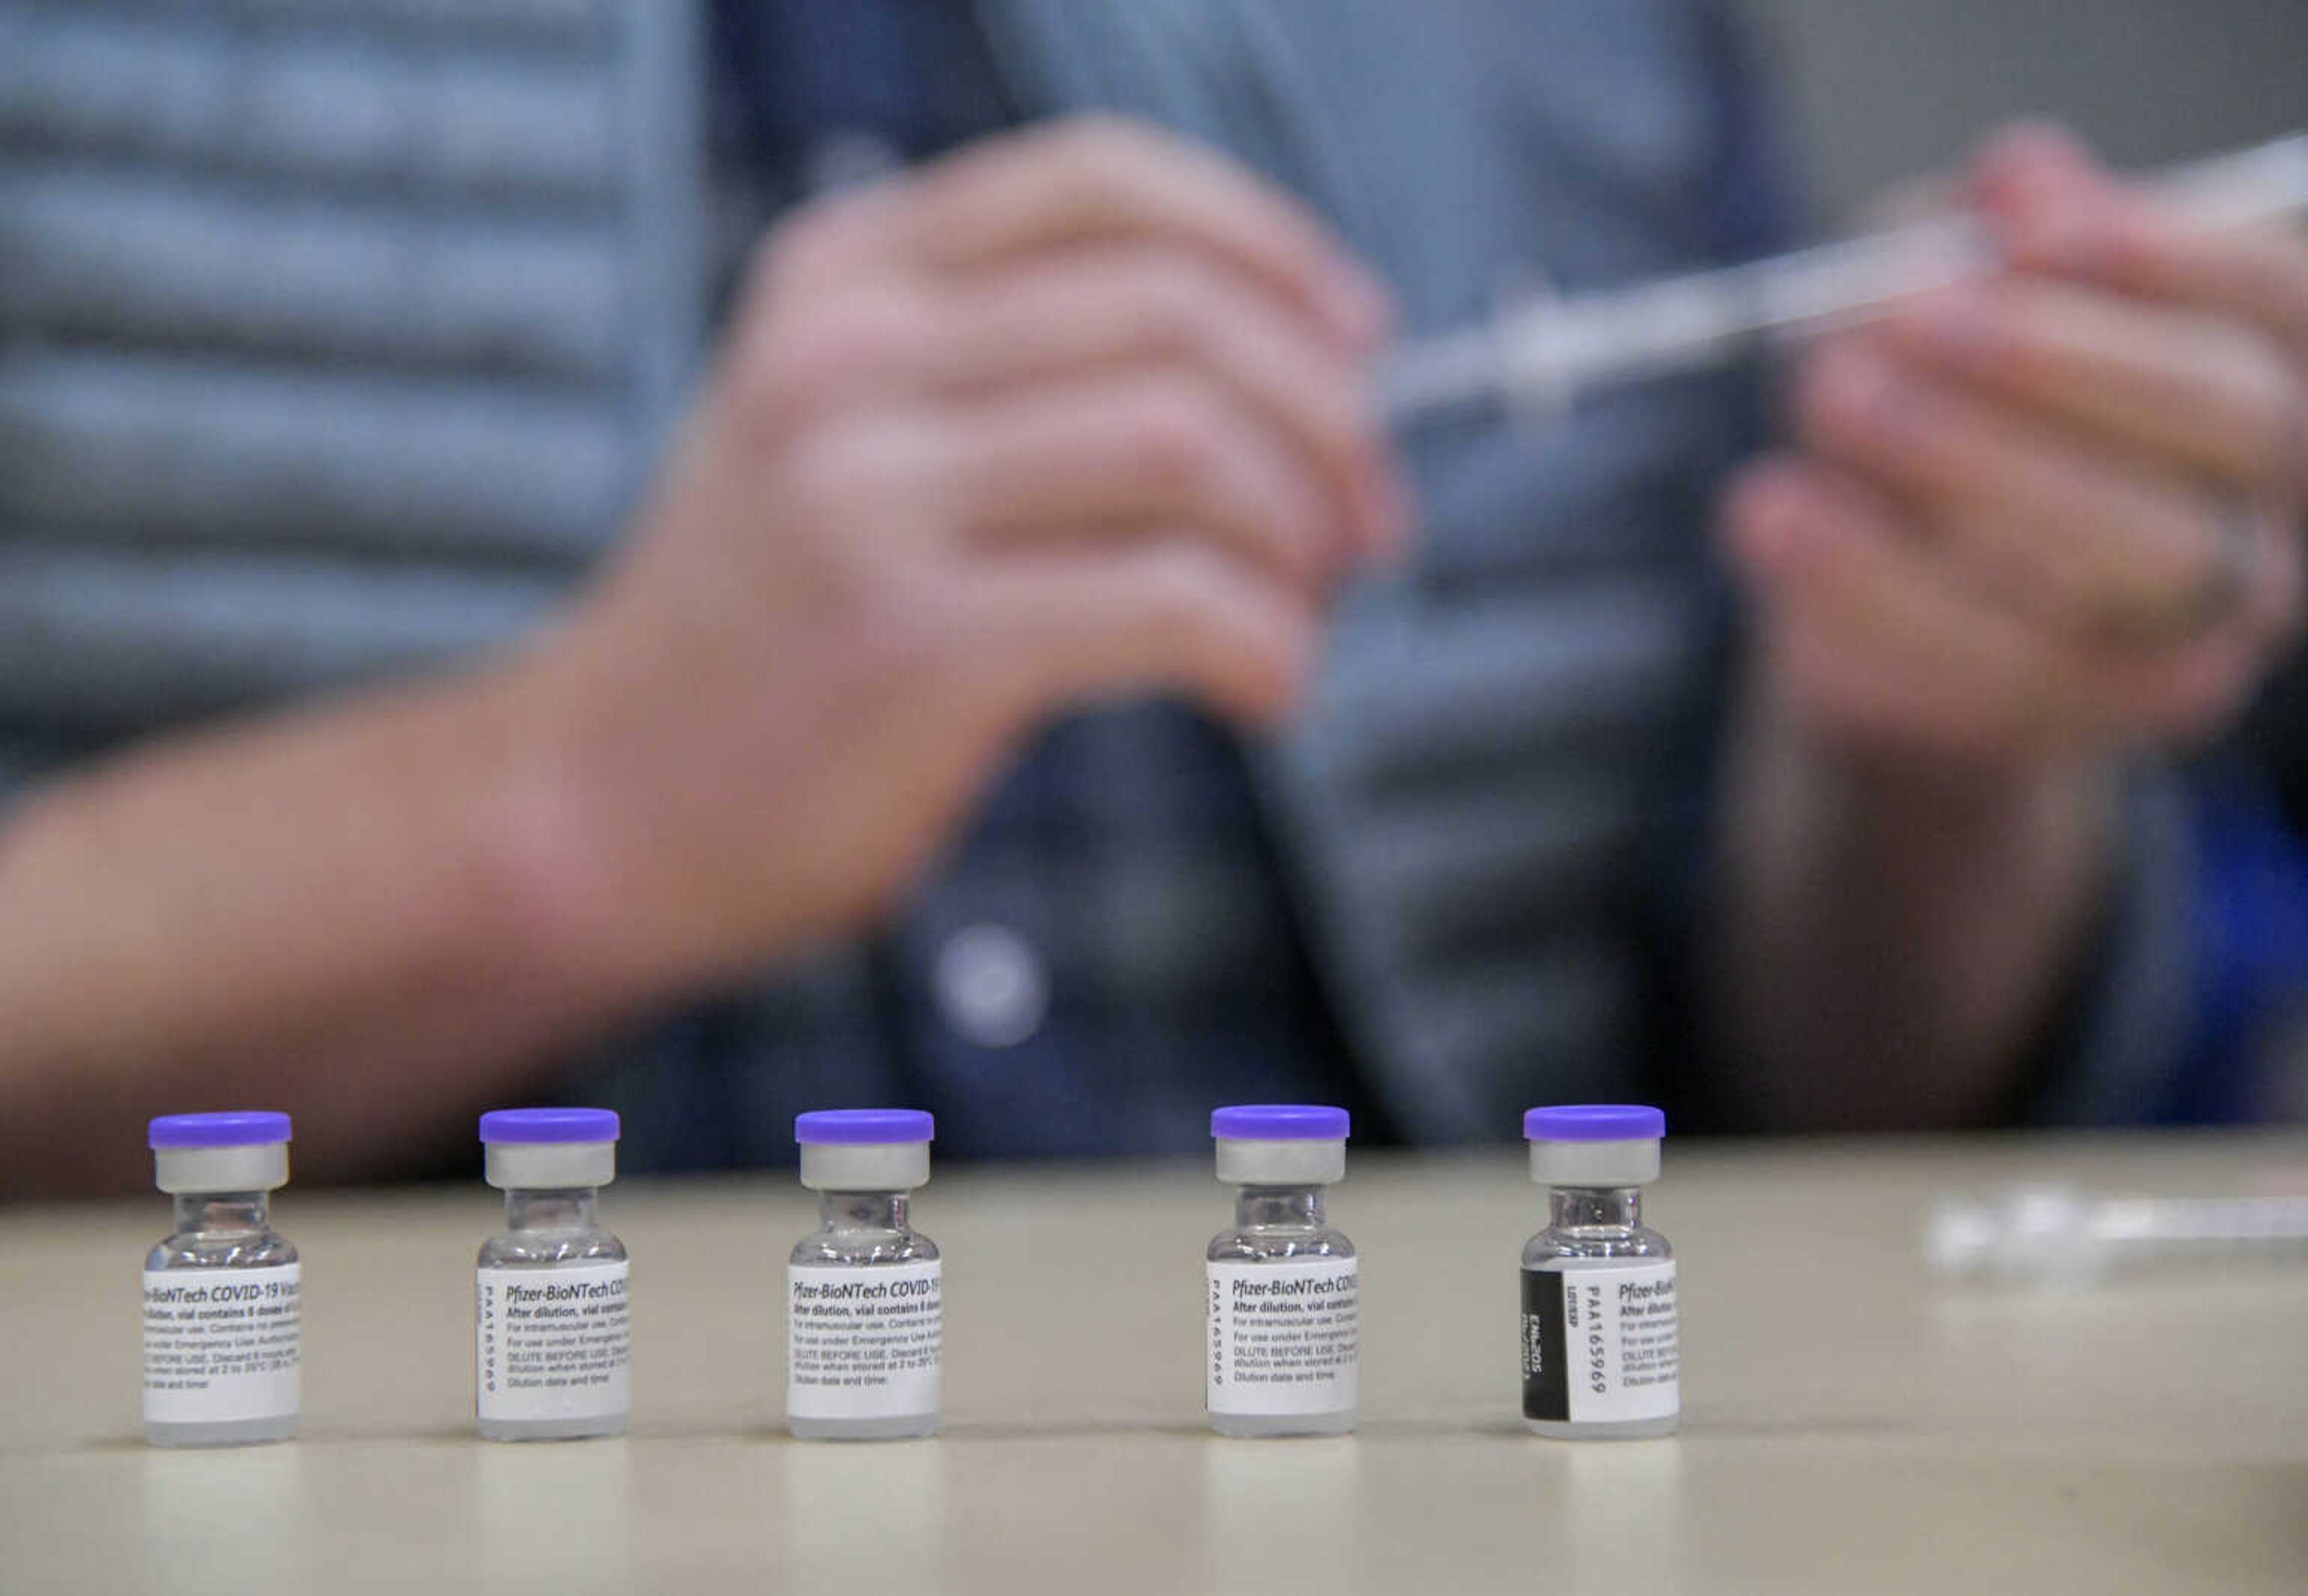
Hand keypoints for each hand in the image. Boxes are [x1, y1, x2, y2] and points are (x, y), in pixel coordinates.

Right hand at [510, 117, 1404, 983]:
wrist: (596, 807)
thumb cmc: (764, 637)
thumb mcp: (840, 434)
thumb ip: (1015, 374)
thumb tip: (1285, 379)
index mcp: (844, 277)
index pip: (1104, 183)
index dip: (1271, 248)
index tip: (1359, 341)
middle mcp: (849, 358)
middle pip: (1182, 317)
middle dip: (1328, 421)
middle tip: (1366, 520)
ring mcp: (870, 498)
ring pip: (1194, 450)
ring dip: (1300, 538)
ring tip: (1304, 611)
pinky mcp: (915, 645)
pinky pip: (1173, 603)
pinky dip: (1267, 647)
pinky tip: (1264, 689)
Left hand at [1722, 125, 2307, 764]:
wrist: (1882, 599)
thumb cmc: (1931, 402)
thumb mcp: (1932, 288)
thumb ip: (1969, 229)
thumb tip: (2019, 178)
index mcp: (2265, 363)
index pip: (2278, 295)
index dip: (2166, 255)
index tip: (2025, 232)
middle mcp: (2267, 497)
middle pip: (2221, 418)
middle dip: (2058, 362)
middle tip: (1904, 318)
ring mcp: (2199, 625)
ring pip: (2124, 553)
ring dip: (1961, 467)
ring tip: (1826, 399)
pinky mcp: (2085, 715)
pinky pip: (1992, 658)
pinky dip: (1867, 580)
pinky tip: (1775, 513)